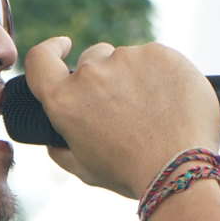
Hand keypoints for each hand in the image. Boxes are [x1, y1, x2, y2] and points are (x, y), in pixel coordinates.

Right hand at [22, 37, 219, 199]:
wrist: (179, 169)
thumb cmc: (132, 174)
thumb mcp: (85, 169)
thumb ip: (62, 150)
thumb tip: (53, 139)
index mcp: (64, 100)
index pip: (40, 59)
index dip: (50, 49)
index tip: (63, 46)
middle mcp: (91, 74)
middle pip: (92, 58)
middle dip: (105, 76)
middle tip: (127, 107)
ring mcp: (126, 59)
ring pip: (128, 59)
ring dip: (136, 77)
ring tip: (156, 112)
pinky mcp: (159, 53)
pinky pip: (156, 58)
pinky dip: (163, 74)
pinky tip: (173, 101)